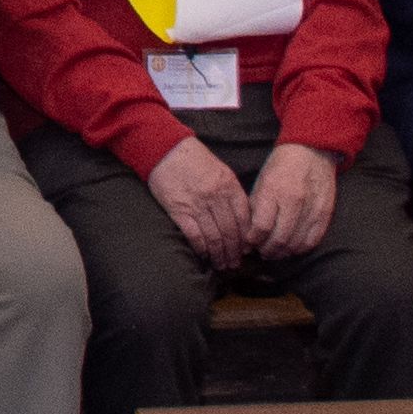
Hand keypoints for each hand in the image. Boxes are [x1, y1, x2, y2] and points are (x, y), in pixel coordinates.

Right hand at [140, 138, 255, 267]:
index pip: (244, 219)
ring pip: (214, 237)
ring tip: (221, 264)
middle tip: (234, 263)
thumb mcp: (220, 171)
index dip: (246, 238)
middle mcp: (216, 196)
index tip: (246, 250)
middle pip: (230, 231)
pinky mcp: (179, 210)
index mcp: (229, 186)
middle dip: (234, 251)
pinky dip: (201, 248)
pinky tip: (204, 255)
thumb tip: (241, 219)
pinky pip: (194, 235)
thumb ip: (232, 193)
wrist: (165, 149)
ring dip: (219, 254)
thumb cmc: (194, 159)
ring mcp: (197, 204)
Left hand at [246, 139, 340, 257]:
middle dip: (266, 251)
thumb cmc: (281, 166)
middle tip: (261, 252)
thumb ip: (255, 207)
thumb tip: (248, 233)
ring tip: (275, 252)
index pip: (261, 226)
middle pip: (279, 239)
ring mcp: (311, 208)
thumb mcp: (261, 181)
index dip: (252, 241)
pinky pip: (312, 241)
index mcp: (273, 190)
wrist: (312, 150)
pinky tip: (292, 248)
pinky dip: (300, 249)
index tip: (248, 244)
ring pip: (295, 244)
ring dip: (282, 253)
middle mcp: (293, 200)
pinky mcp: (325, 213)